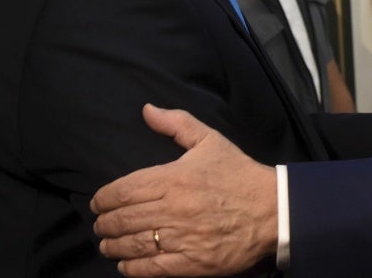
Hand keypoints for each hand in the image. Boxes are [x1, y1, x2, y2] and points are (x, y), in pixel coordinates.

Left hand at [90, 104, 278, 276]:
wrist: (273, 209)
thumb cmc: (239, 174)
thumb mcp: (210, 140)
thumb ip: (176, 123)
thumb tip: (147, 110)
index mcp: (175, 178)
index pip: (124, 190)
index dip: (103, 198)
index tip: (98, 202)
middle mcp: (175, 208)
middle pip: (123, 219)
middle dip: (104, 223)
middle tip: (100, 225)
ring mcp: (183, 238)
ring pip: (133, 245)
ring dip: (113, 246)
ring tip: (108, 244)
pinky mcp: (192, 263)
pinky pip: (151, 269)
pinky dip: (132, 268)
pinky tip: (126, 264)